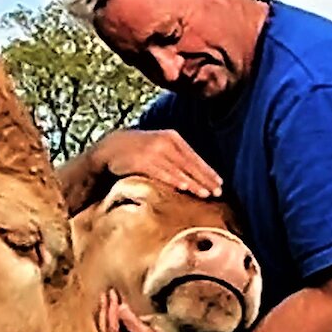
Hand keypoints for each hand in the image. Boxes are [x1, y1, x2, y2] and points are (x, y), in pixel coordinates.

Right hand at [91, 129, 222, 198]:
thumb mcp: (159, 147)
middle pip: (190, 164)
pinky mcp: (142, 160)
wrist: (110, 146)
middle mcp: (166, 142)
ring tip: (205, 194)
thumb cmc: (138, 150)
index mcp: (173, 138)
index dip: (208, 172)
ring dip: (193, 182)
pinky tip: (184, 187)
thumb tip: (195, 174)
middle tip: (218, 193)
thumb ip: (175, 156)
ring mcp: (154, 150)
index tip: (220, 184)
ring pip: (178, 169)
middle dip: (205, 179)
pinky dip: (174, 179)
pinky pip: (162, 172)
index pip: (195, 157)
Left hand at [97, 289, 197, 331]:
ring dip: (108, 317)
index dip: (111, 306)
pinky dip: (113, 326)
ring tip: (108, 302)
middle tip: (106, 294)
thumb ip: (133, 324)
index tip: (112, 291)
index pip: (109, 323)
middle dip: (105, 310)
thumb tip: (120, 307)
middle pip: (105, 328)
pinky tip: (116, 320)